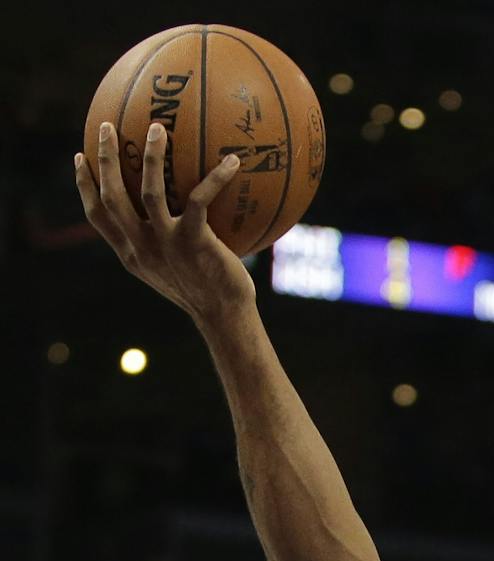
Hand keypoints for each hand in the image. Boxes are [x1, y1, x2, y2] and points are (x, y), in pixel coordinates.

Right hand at [75, 120, 255, 322]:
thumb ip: (163, 244)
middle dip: (107, 159)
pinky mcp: (194, 243)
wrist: (225, 319)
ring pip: (148, 191)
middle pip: (113, 196)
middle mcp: (143, 248)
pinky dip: (217, 178)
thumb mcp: (175, 271)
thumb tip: (174, 212)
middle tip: (109, 127)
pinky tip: (233, 161)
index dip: (85, 185)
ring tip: (158, 130)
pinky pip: (201, 200)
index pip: (98, 216)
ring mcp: (167, 244)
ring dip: (151, 157)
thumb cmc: (206, 294)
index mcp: (132, 254)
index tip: (81, 157)